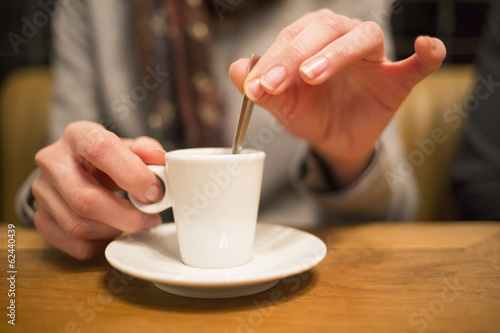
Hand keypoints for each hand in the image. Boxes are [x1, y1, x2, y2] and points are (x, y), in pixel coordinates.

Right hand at [32, 121, 164, 259]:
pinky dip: (102, 243)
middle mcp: (53, 161)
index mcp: (77, 135)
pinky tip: (115, 230)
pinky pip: (75, 244)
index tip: (155, 193)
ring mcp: (43, 192)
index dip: (132, 174)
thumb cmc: (107, 157)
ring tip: (135, 222)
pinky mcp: (42, 218)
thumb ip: (146, 151)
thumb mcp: (127, 146)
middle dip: (126, 215)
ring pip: (79, 226)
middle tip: (150, 217)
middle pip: (85, 199)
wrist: (75, 166)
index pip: (100, 149)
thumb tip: (159, 160)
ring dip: (116, 230)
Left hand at [230, 9, 445, 186]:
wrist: (335, 140)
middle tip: (278, 81)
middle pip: (326, 29)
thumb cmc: (310, 114)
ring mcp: (373, 58)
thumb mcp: (282, 107)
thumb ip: (261, 90)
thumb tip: (235, 69)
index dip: (274, 59)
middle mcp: (342, 40)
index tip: (257, 85)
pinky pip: (418, 64)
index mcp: (312, 41)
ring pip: (363, 37)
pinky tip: (426, 48)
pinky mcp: (397, 79)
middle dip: (298, 54)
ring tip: (314, 74)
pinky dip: (426, 55)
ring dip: (337, 52)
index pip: (293, 38)